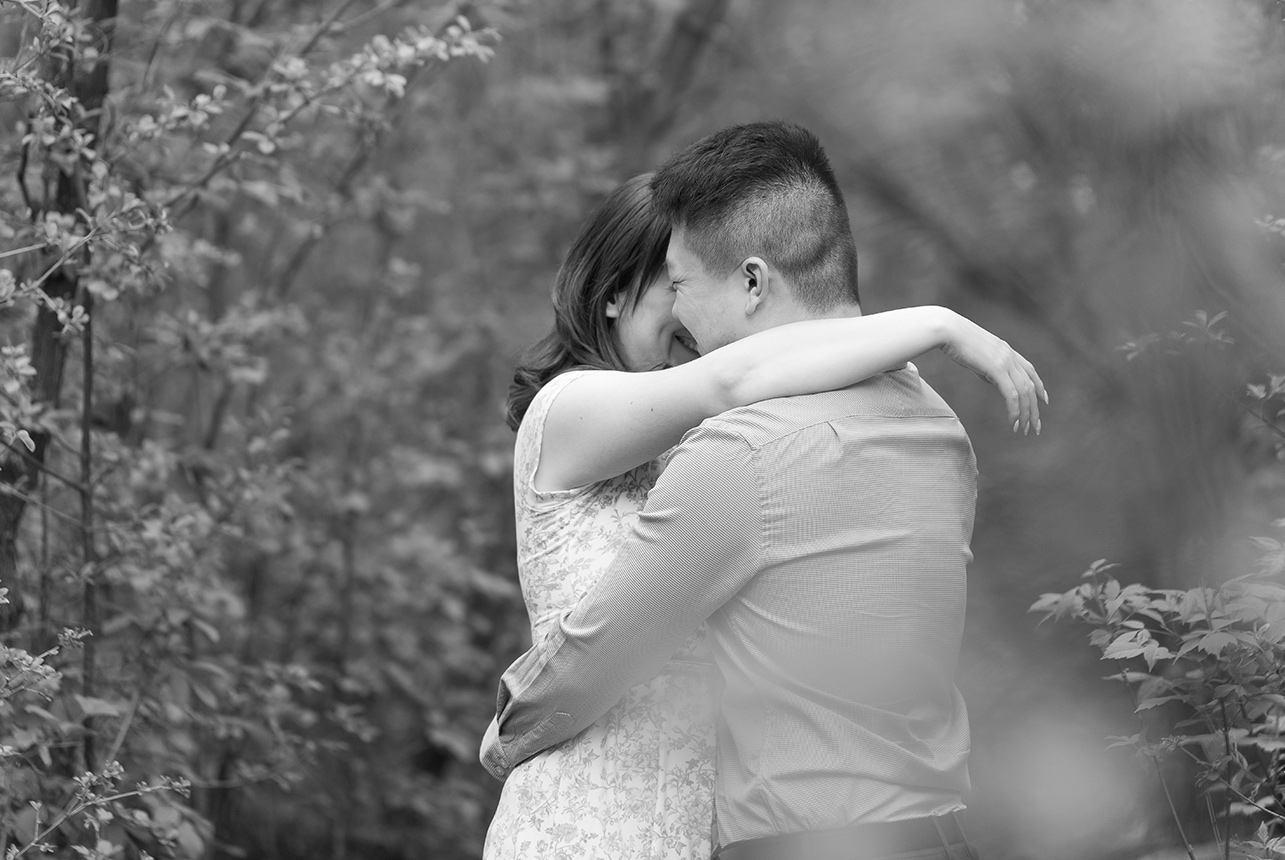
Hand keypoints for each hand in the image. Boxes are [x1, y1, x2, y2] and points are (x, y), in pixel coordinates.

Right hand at [938, 314, 1046, 434]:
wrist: (946, 329)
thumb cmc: (953, 340)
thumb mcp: (975, 355)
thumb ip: (986, 367)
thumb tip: (992, 380)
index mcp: (1006, 350)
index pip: (1030, 370)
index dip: (1039, 385)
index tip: (1044, 400)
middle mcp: (1010, 355)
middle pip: (1031, 385)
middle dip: (1034, 409)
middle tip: (1036, 427)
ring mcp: (1005, 361)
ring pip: (1024, 392)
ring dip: (1026, 414)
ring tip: (1024, 429)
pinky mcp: (997, 368)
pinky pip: (1012, 394)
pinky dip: (1015, 410)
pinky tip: (1013, 422)